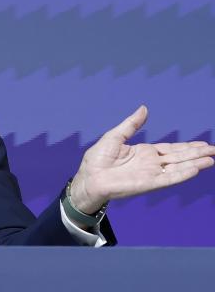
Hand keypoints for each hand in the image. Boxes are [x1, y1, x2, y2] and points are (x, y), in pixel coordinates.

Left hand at [69, 105, 214, 212]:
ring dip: (195, 163)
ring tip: (212, 159)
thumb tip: (144, 108)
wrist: (89, 179)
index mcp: (144, 152)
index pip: (171, 149)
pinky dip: (183, 174)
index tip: (203, 144)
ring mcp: (151, 174)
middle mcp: (151, 163)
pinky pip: (169, 178)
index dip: (187, 146)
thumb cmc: (97, 160)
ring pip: (179, 167)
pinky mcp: (148, 183)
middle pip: (179, 157)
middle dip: (197, 153)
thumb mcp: (115, 136)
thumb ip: (131, 124)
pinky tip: (196, 169)